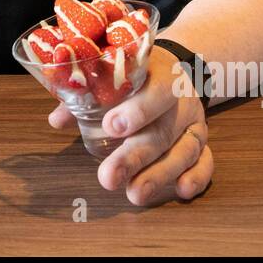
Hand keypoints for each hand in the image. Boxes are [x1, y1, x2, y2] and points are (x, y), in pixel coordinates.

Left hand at [48, 44, 211, 205]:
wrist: (176, 69)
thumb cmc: (137, 72)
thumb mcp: (116, 72)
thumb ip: (88, 95)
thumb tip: (57, 119)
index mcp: (160, 74)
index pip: (158, 90)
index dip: (138, 111)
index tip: (111, 128)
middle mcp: (181, 100)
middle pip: (162, 130)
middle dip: (136, 157)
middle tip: (109, 177)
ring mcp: (193, 122)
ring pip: (184, 151)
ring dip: (159, 175)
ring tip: (135, 194)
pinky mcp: (202, 141)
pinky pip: (206, 161)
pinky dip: (197, 178)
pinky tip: (181, 192)